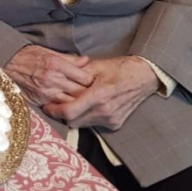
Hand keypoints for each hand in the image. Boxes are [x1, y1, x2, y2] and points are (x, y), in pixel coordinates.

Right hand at [4, 45, 93, 105]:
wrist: (7, 64)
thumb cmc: (28, 56)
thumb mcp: (49, 51)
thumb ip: (69, 58)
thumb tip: (86, 61)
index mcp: (56, 64)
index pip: (84, 77)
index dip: (93, 80)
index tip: (96, 81)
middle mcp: (53, 79)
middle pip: (81, 92)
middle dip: (90, 94)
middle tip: (96, 94)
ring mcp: (47, 92)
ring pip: (72, 103)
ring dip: (81, 103)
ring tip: (87, 102)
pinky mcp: (41, 101)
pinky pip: (60, 108)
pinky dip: (68, 108)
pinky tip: (73, 107)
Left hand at [42, 56, 160, 130]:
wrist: (145, 77)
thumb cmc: (121, 68)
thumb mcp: (97, 66)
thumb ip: (76, 73)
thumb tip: (58, 75)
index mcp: (99, 96)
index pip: (70, 111)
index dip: (55, 111)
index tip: (46, 106)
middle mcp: (105, 111)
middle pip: (73, 121)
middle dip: (62, 114)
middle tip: (55, 105)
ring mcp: (111, 120)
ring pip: (83, 124)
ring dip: (74, 116)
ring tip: (70, 104)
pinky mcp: (115, 124)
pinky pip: (94, 124)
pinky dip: (86, 117)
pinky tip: (86, 106)